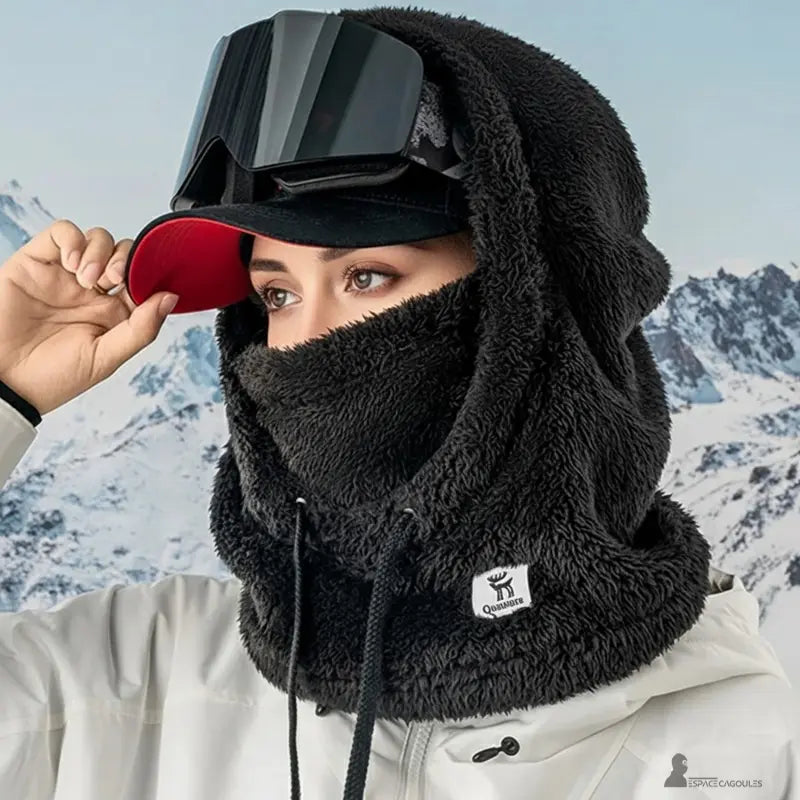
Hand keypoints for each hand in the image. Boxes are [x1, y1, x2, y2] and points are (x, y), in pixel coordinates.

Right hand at [0, 219, 178, 415]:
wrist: (4, 380)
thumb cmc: (52, 377)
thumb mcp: (106, 358)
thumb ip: (141, 329)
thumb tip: (171, 298)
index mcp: (115, 314)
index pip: (144, 280)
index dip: (151, 275)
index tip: (150, 282)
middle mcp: (93, 292)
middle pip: (125, 254)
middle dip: (127, 260)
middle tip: (113, 280)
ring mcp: (66, 275)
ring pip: (99, 239)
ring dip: (101, 252)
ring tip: (87, 279)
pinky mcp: (37, 262)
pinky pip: (62, 233)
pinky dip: (74, 239)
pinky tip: (73, 264)